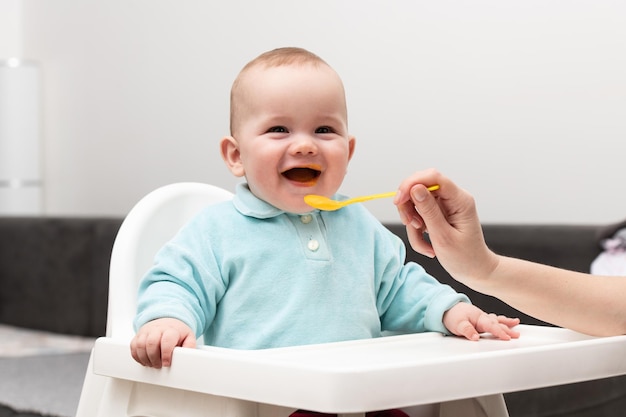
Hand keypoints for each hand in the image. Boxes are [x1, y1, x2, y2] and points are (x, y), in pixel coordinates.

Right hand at [130, 318, 195, 367]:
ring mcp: (146, 332)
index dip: (165, 354)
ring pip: (140, 345)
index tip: (166, 363)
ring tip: (152, 363)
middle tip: (159, 365)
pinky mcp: (138, 336)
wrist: (167, 321)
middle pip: (151, 343)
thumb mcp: (188, 337)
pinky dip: (137, 357)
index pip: (166, 340)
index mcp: (171, 330)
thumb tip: (189, 355)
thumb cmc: (177, 332)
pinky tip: (145, 360)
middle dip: (154, 358)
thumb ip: (190, 346)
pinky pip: (133, 347)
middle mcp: (157, 329)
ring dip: (145, 359)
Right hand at [394, 169, 497, 285]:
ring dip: (412, 223)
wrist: (475, 271)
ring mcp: (445, 206)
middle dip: (408, 205)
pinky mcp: (438, 214)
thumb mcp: (443, 237)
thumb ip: (428, 211)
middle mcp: (453, 198)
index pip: (433, 177)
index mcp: (460, 200)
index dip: (411, 183)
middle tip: (408, 223)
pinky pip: (418, 215)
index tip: (398, 201)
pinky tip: (427, 245)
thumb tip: (414, 188)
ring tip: (423, 241)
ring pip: (416, 203)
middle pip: (420, 187)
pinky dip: (416, 231)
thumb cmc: (465, 258)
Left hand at [443, 302, 520, 340]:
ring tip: (516, 323)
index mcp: (478, 318)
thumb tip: (475, 337)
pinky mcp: (481, 320)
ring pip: (497, 320)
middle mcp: (482, 317)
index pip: (491, 326)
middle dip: (507, 329)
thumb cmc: (452, 315)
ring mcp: (482, 318)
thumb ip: (467, 330)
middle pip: (497, 323)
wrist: (446, 308)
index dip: (499, 332)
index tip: (507, 338)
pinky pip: (494, 320)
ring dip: (507, 322)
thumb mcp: (457, 324)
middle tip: (517, 335)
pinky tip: (506, 322)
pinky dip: (501, 321)